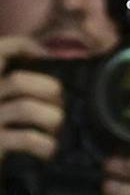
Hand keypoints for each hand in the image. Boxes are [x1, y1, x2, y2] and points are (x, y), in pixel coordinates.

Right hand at [0, 37, 63, 164]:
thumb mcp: (3, 103)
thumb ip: (17, 86)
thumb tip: (48, 62)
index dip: (22, 45)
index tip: (44, 54)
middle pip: (18, 81)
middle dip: (48, 89)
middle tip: (59, 102)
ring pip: (26, 107)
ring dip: (51, 117)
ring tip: (56, 127)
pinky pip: (27, 138)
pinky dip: (45, 143)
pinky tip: (49, 149)